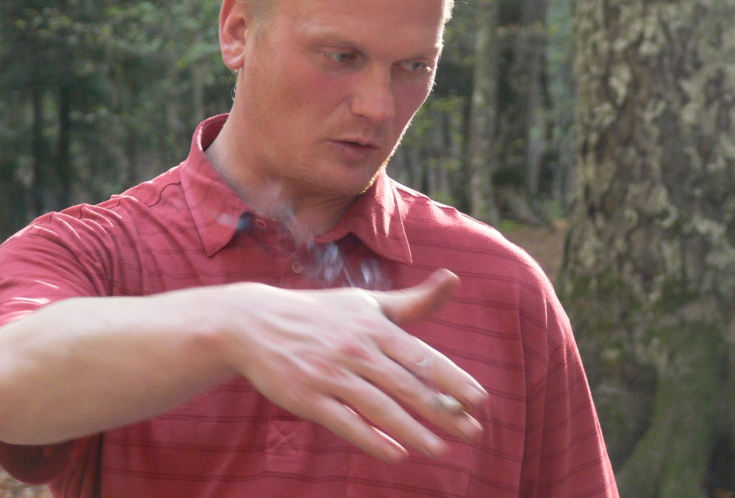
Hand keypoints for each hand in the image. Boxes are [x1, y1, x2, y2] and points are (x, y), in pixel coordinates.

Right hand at [221, 269, 487, 461]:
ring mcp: (330, 374)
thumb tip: (454, 279)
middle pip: (406, 385)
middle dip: (442, 411)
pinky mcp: (307, 397)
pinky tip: (396, 455)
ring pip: (379, 408)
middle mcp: (355, 349)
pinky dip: (371, 439)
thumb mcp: (365, 303)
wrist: (255, 324)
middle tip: (474, 432)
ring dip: (413, 432)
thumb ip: (412, 302)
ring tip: (441, 450)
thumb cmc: (320, 313)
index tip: (479, 399)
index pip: (420, 355)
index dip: (451, 379)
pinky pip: (345, 423)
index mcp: (372, 325)